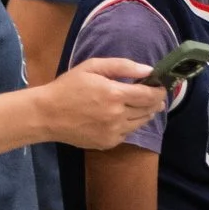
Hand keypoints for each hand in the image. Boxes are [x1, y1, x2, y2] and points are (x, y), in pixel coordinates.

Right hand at [35, 57, 168, 150]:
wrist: (46, 114)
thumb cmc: (68, 86)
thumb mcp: (92, 67)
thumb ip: (122, 66)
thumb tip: (148, 69)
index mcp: (114, 94)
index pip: (149, 95)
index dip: (159, 91)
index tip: (162, 87)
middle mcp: (117, 116)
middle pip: (148, 110)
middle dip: (155, 102)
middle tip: (156, 96)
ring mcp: (113, 132)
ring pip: (140, 123)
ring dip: (145, 114)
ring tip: (141, 106)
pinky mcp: (107, 143)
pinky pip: (127, 134)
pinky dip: (129, 125)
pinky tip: (122, 117)